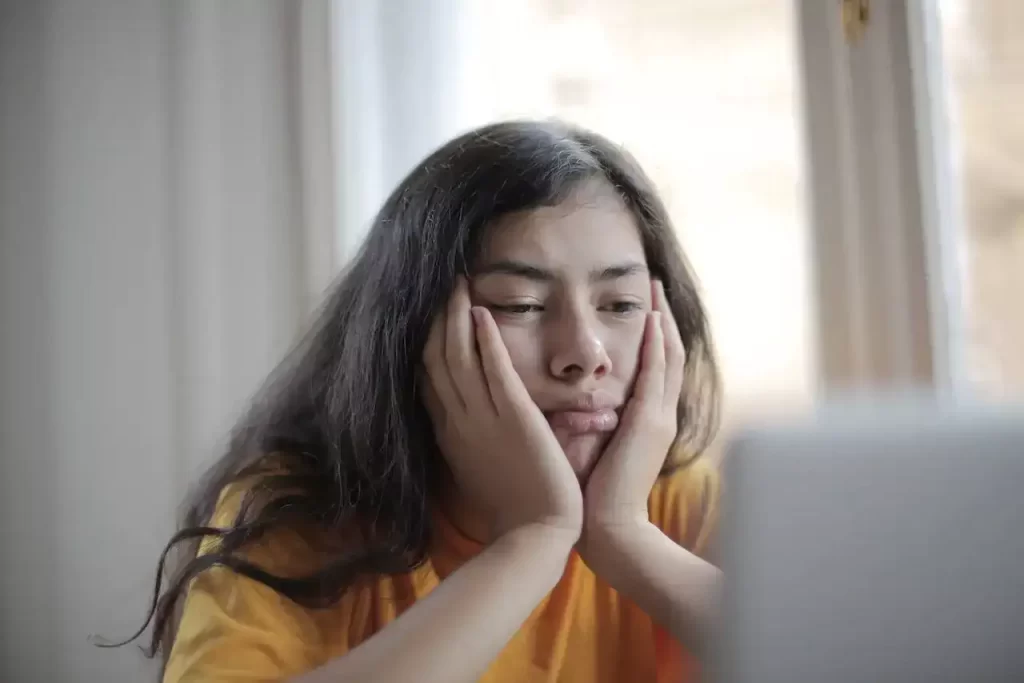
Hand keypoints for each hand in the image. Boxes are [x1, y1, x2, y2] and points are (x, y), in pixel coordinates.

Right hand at [422, 277, 582, 542]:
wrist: (536, 535)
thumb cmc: (513, 507)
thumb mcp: (478, 467)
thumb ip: (467, 438)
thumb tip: (461, 417)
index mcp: (450, 433)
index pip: (427, 378)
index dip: (425, 342)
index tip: (427, 314)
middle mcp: (458, 420)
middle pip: (435, 358)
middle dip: (436, 318)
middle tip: (441, 284)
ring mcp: (484, 419)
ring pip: (458, 357)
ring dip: (456, 316)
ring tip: (458, 282)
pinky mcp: (516, 418)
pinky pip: (495, 370)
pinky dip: (485, 339)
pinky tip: (481, 310)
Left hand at [579, 280, 684, 548]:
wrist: (610, 530)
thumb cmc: (592, 495)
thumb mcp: (592, 447)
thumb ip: (586, 420)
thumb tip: (567, 402)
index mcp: (644, 420)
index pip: (653, 367)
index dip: (651, 336)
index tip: (641, 307)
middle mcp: (658, 414)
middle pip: (667, 354)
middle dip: (661, 317)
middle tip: (653, 284)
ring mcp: (658, 417)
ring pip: (668, 356)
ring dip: (662, 320)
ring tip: (655, 290)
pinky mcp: (649, 423)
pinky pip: (657, 373)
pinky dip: (657, 344)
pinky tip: (653, 319)